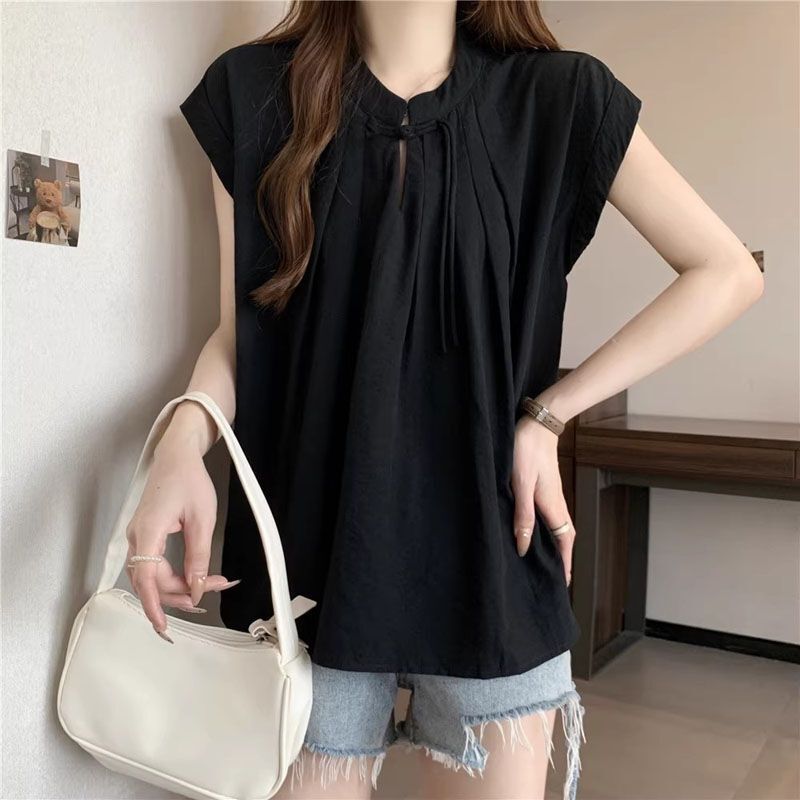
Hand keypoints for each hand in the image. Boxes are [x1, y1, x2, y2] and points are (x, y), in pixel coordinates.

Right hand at [124, 440, 239, 641]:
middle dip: (181, 593)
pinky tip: (194, 576)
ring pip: (152, 576)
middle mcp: (137, 537)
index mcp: (148, 532)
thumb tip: (198, 589)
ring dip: (178, 586)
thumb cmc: (189, 480)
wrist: (177, 457)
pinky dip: (173, 574)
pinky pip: (154, 565)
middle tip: (215, 589)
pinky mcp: (146, 536)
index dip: (154, 606)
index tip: (163, 627)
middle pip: (150, 581)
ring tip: (211, 583)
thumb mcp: (203, 520)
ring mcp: (139, 537)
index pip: (147, 579)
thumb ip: (198, 557)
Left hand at [511, 415, 575, 585]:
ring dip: (556, 544)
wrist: (537, 424)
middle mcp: (557, 504)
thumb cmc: (526, 452)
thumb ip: (522, 516)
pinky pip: (551, 516)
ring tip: (546, 561)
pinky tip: (536, 531)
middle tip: (554, 578)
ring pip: (558, 526)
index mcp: (552, 507)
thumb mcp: (520, 485)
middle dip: (562, 558)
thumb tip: (522, 547)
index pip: (564, 542)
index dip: (564, 563)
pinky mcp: (547, 488)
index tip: (562, 583)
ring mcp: (553, 495)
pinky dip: (549, 529)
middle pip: (564, 537)